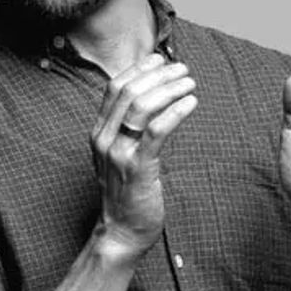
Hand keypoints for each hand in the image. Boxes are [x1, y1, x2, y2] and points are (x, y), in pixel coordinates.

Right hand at [90, 53, 196, 256]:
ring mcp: (119, 154)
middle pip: (129, 91)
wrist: (121, 232)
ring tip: (190, 83)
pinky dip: (176, 111)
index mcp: (99, 133)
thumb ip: (129, 131)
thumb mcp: (120, 156)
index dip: (139, 69)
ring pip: (142, 106)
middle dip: (159, 74)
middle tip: (183, 69)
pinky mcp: (138, 169)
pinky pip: (157, 131)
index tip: (160, 59)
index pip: (115, 88)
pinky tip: (191, 103)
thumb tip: (153, 101)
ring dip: (170, 88)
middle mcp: (105, 139)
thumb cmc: (127, 194)